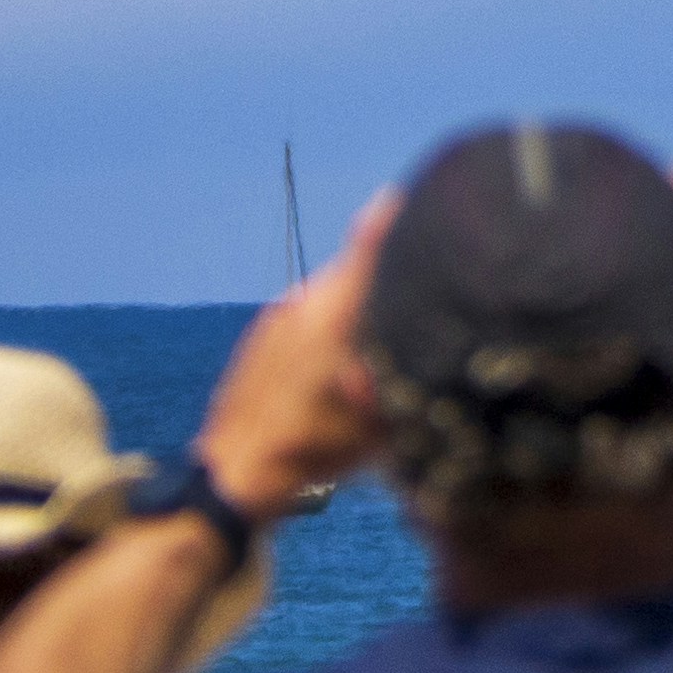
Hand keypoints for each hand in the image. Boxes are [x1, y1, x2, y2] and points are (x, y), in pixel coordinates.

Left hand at [195, 197, 388, 520]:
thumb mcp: (379, 416)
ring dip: (356, 305)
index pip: (371, 243)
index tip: (417, 200)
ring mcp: (280, 315)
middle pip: (357, 269)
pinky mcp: (263, 332)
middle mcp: (305, 301)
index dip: (397, 219)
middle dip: (387, 277)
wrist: (234, 473)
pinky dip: (329, 323)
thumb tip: (439, 345)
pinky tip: (338, 364)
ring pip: (332, 291)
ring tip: (376, 340)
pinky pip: (309, 311)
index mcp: (335, 312)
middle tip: (416, 296)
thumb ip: (406, 369)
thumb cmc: (313, 448)